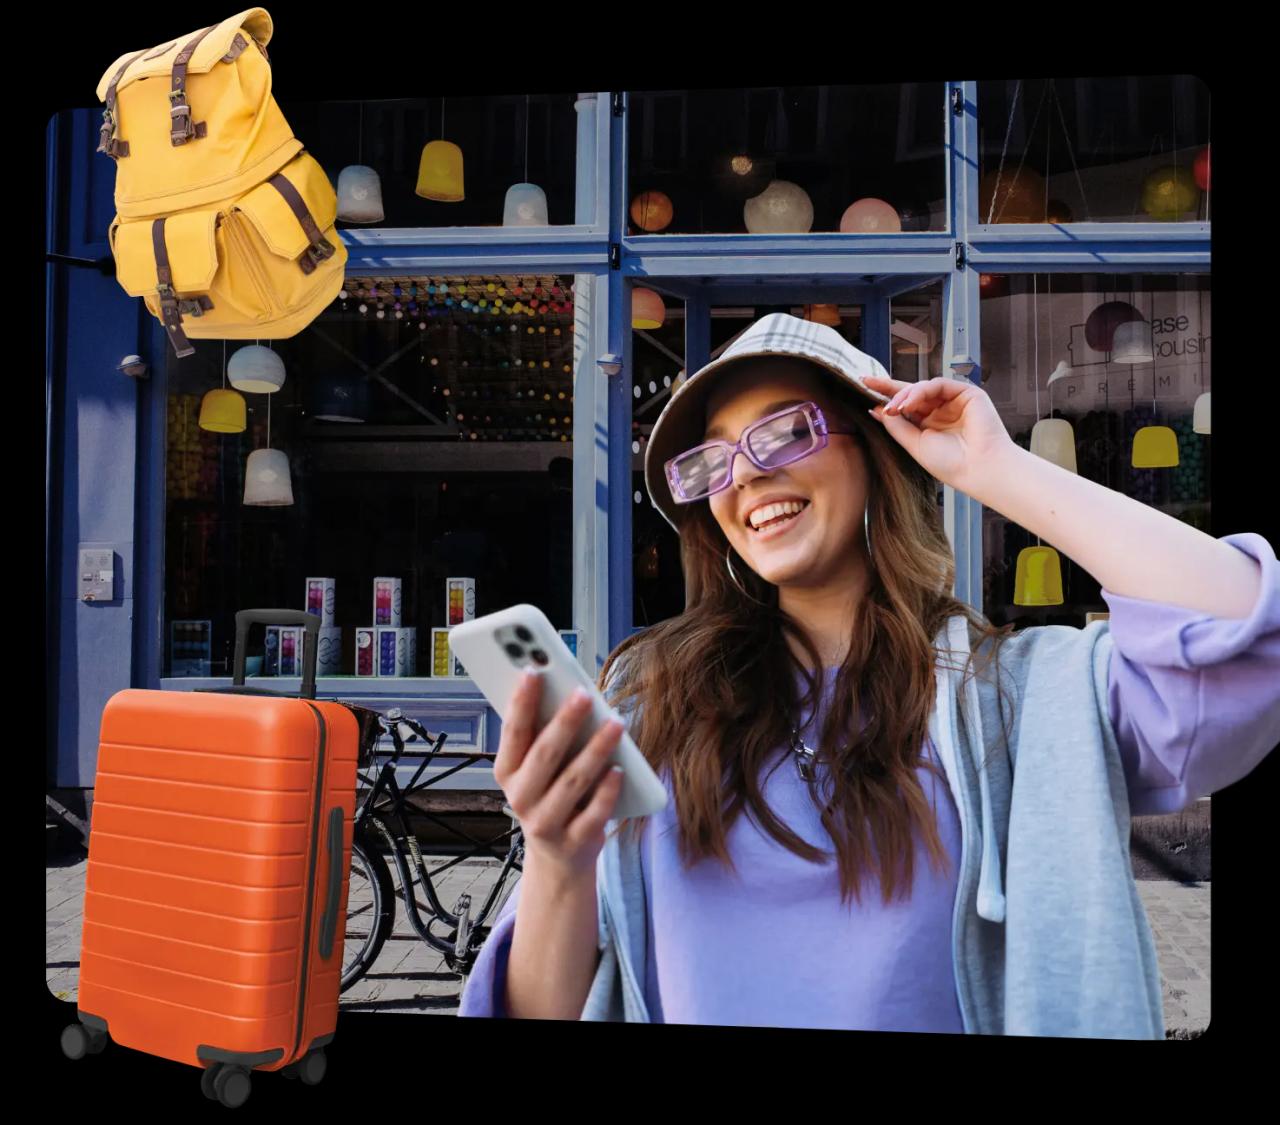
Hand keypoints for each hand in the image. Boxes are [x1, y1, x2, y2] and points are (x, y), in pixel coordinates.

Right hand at [492, 671, 625, 884]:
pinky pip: (594, 814)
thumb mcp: (536, 768)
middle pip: (544, 754)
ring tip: (615, 724)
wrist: (558, 856)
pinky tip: (620, 769)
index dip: (520, 701)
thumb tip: (565, 690)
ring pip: (572, 782)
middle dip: (565, 722)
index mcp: (507, 772)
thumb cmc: (549, 795)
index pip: (512, 732)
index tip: (533, 670)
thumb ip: (543, 734)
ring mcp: (546, 823)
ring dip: (595, 750)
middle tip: (584, 694)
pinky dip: (607, 791)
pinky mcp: (574, 842)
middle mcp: (520, 798)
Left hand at [861, 374, 1016, 493]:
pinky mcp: (967, 393)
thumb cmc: (952, 464)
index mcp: (928, 425)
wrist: (979, 469)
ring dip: (904, 395)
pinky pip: (938, 384)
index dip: (885, 397)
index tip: (865, 389)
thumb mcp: (914, 445)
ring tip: (894, 407)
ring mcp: (953, 401)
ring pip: (922, 388)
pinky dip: (920, 391)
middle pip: (910, 393)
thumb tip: (878, 410)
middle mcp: (940, 411)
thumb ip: (896, 426)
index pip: (904, 406)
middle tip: (868, 382)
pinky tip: (909, 403)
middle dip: (888, 387)